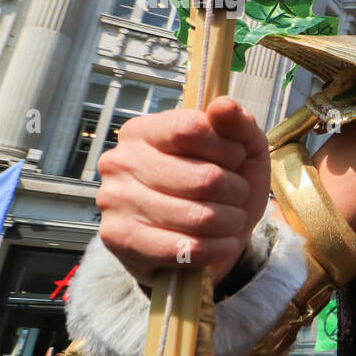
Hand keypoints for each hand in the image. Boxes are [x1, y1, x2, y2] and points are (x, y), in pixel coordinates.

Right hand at [96, 97, 271, 283]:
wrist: (204, 241)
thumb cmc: (221, 188)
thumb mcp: (241, 150)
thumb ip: (237, 124)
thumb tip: (223, 106)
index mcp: (144, 130)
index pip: (193, 129)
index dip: (228, 149)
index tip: (234, 160)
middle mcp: (121, 161)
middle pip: (205, 178)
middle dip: (236, 192)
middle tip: (235, 197)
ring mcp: (114, 200)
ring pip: (200, 216)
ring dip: (230, 222)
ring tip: (228, 220)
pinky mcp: (119, 239)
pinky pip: (187, 248)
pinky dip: (217, 249)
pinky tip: (220, 243)